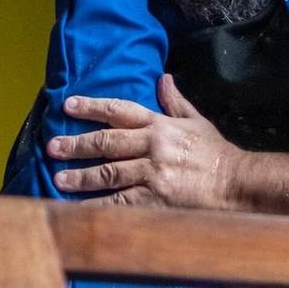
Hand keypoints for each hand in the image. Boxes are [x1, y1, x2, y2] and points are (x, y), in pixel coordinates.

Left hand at [48, 75, 246, 209]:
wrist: (236, 183)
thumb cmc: (216, 153)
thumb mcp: (197, 121)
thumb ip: (175, 101)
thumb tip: (162, 78)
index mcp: (160, 125)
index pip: (120, 110)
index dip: (92, 106)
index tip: (68, 105)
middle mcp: (153, 146)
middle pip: (106, 142)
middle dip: (76, 144)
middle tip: (52, 147)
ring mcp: (152, 173)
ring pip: (108, 173)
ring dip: (81, 176)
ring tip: (58, 178)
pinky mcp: (155, 199)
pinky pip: (120, 203)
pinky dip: (98, 205)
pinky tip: (80, 208)